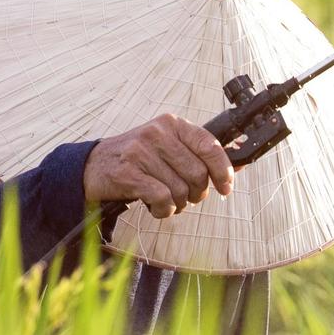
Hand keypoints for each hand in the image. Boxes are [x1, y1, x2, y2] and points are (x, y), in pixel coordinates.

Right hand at [84, 115, 234, 219]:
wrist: (94, 166)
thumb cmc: (138, 160)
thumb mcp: (168, 148)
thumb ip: (199, 155)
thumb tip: (239, 166)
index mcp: (171, 124)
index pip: (209, 146)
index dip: (223, 171)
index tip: (226, 187)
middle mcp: (157, 133)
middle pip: (197, 174)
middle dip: (196, 193)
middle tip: (185, 197)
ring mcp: (141, 151)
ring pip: (180, 190)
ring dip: (177, 204)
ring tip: (166, 200)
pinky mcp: (128, 172)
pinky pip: (162, 198)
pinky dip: (163, 210)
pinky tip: (156, 207)